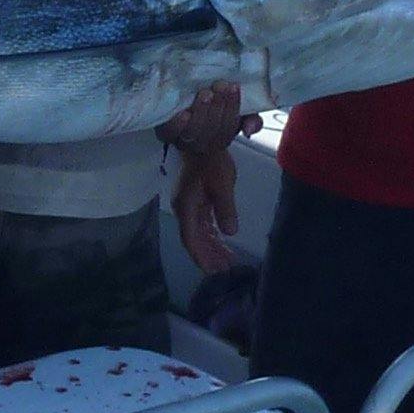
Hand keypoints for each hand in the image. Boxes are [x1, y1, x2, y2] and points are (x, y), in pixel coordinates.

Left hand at [159, 82, 245, 155]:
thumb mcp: (237, 111)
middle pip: (212, 131)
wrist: (183, 110)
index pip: (229, 127)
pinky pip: (170, 134)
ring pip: (193, 133)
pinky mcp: (165, 132)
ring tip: (205, 94)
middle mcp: (202, 143)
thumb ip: (251, 118)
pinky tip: (184, 113)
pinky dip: (177, 125)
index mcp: (221, 137)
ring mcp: (183, 139)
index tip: (233, 87)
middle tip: (219, 86)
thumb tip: (249, 128)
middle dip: (218, 107)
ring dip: (201, 113)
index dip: (233, 108)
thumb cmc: (213, 108)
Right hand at [173, 135, 246, 280]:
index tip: (212, 271)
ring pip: (198, 233)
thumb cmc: (212, 161)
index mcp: (187, 207)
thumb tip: (230, 233)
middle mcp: (184, 210)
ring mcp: (188, 206)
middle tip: (224, 270)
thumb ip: (225, 209)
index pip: (191, 239)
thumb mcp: (223, 184)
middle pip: (194, 239)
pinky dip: (211, 235)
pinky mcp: (194, 201)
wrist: (202, 141)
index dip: (201, 257)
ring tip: (226, 260)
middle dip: (208, 256)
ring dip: (211, 247)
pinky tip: (221, 242)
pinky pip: (202, 224)